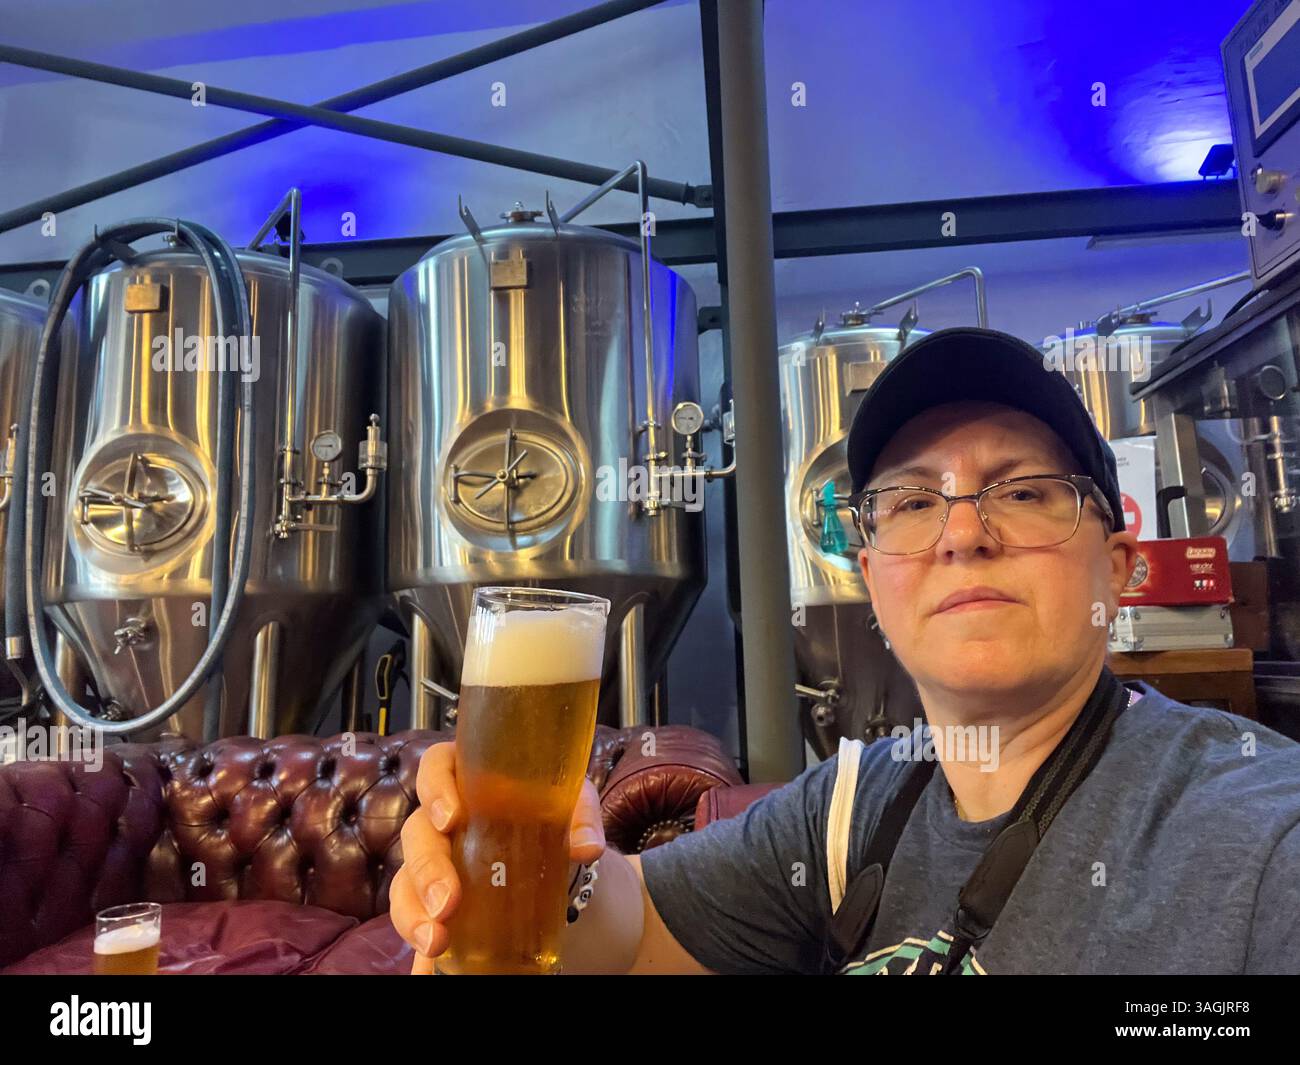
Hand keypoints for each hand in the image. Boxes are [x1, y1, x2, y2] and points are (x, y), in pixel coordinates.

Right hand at [391, 739, 606, 973]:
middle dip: (427, 867)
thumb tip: (585, 846)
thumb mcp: (573, 807)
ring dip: (414, 911)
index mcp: (470, 779)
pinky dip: (418, 934)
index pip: (437, 765)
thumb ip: (580, 817)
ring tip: (435, 941)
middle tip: (447, 900)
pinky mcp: (433, 897)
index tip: (451, 817)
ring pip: (406, 878)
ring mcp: (435, 859)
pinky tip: (429, 958)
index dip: (435, 786)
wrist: (561, 862)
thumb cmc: (555, 817)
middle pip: (417, 831)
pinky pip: (413, 913)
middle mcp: (443, 817)